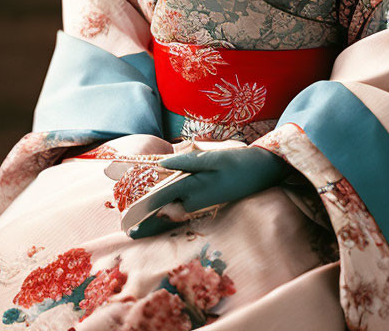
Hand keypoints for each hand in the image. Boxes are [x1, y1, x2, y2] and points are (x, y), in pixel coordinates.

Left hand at [128, 145, 287, 237]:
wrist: (262, 172)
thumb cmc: (237, 163)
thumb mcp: (212, 159)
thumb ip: (185, 163)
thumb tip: (162, 164)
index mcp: (194, 189)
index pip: (160, 199)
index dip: (141, 208)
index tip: (126, 222)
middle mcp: (194, 201)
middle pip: (163, 209)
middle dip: (145, 218)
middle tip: (126, 228)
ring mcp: (199, 204)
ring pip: (171, 210)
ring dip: (155, 216)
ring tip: (135, 226)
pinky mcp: (204, 202)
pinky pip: (181, 208)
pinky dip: (168, 212)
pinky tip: (158, 216)